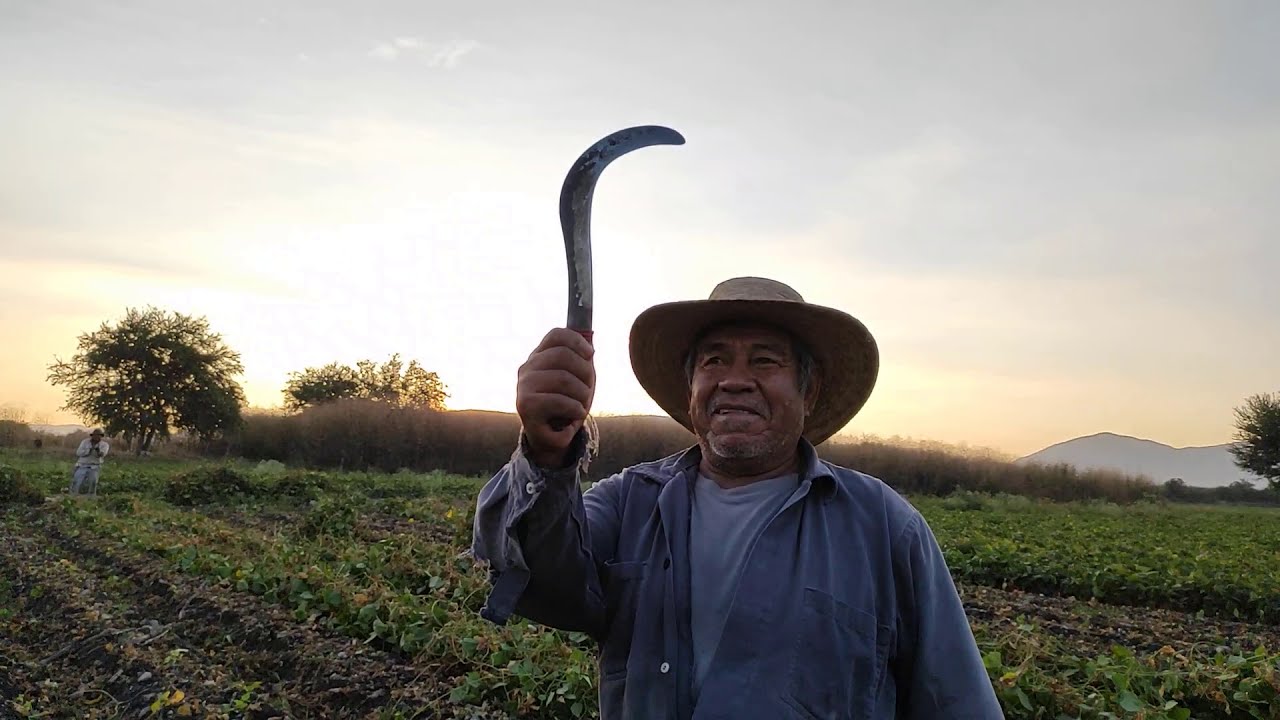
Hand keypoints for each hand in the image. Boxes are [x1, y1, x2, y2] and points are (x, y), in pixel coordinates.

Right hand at [515, 328, 595, 467]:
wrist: (549, 439)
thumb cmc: (565, 405)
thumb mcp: (575, 379)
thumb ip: (579, 360)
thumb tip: (589, 346)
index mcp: (538, 357)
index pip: (556, 335)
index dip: (578, 341)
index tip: (591, 355)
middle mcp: (527, 368)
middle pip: (563, 355)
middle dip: (585, 373)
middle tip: (588, 390)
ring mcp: (523, 387)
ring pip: (564, 378)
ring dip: (582, 395)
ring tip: (581, 406)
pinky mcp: (526, 407)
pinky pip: (560, 401)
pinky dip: (576, 410)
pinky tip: (575, 417)